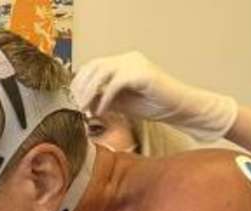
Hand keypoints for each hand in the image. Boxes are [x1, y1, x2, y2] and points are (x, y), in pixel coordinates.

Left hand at [71, 51, 237, 142]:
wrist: (180, 109)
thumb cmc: (152, 105)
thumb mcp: (119, 102)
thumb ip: (101, 98)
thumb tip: (78, 102)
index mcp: (121, 62)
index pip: (91, 67)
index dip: (78, 84)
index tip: (70, 103)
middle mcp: (128, 58)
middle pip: (92, 67)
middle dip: (79, 89)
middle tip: (73, 108)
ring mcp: (136, 63)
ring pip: (101, 73)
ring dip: (88, 93)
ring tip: (83, 111)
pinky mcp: (142, 73)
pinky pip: (115, 84)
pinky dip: (104, 98)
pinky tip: (99, 112)